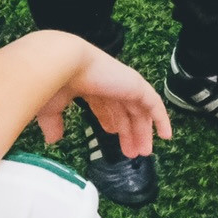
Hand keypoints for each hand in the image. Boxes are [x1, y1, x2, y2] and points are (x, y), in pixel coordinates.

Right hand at [33, 48, 171, 161]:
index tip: (112, 135)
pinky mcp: (136, 86)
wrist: (63, 65)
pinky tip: (166, 136)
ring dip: (142, 132)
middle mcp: (109, 84)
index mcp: (90, 86)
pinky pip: (154, 105)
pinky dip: (161, 119)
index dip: (110, 121)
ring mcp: (124, 84)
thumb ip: (54, 123)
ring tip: (143, 152)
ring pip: (139, 111)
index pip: (105, 105)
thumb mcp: (51, 108)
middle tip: (132, 152)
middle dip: (128, 131)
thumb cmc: (52, 84)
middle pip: (124, 111)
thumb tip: (53, 140)